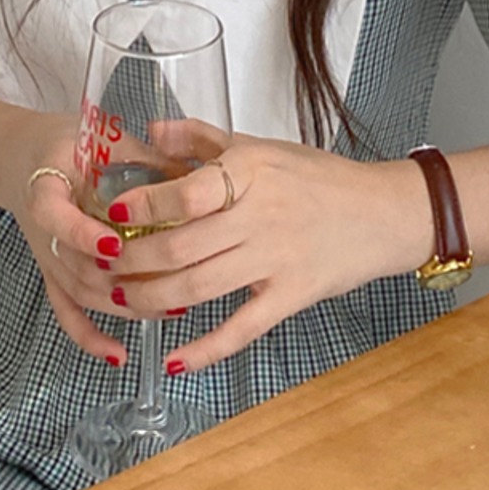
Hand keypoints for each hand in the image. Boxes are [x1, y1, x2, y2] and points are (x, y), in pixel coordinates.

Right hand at [6, 116, 145, 366]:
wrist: (23, 160)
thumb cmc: (67, 147)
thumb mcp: (101, 140)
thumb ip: (144, 158)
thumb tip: (201, 171)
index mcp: (46, 189)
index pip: (56, 217)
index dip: (83, 235)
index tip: (114, 245)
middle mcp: (43, 231)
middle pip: (74, 266)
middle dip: (119, 280)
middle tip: (168, 283)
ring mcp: (49, 258)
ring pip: (79, 292)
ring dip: (121, 306)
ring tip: (169, 307)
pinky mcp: (54, 275)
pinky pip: (67, 313)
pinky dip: (90, 337)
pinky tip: (118, 355)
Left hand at [101, 136, 428, 370]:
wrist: (386, 212)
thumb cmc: (320, 177)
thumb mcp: (262, 146)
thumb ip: (204, 139)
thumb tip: (153, 130)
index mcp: (250, 172)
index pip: (184, 193)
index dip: (141, 207)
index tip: (110, 214)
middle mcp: (261, 215)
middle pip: (179, 247)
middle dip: (131, 263)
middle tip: (101, 268)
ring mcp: (277, 259)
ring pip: (198, 288)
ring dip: (151, 300)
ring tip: (120, 302)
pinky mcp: (293, 295)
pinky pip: (241, 329)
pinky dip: (205, 349)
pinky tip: (174, 359)